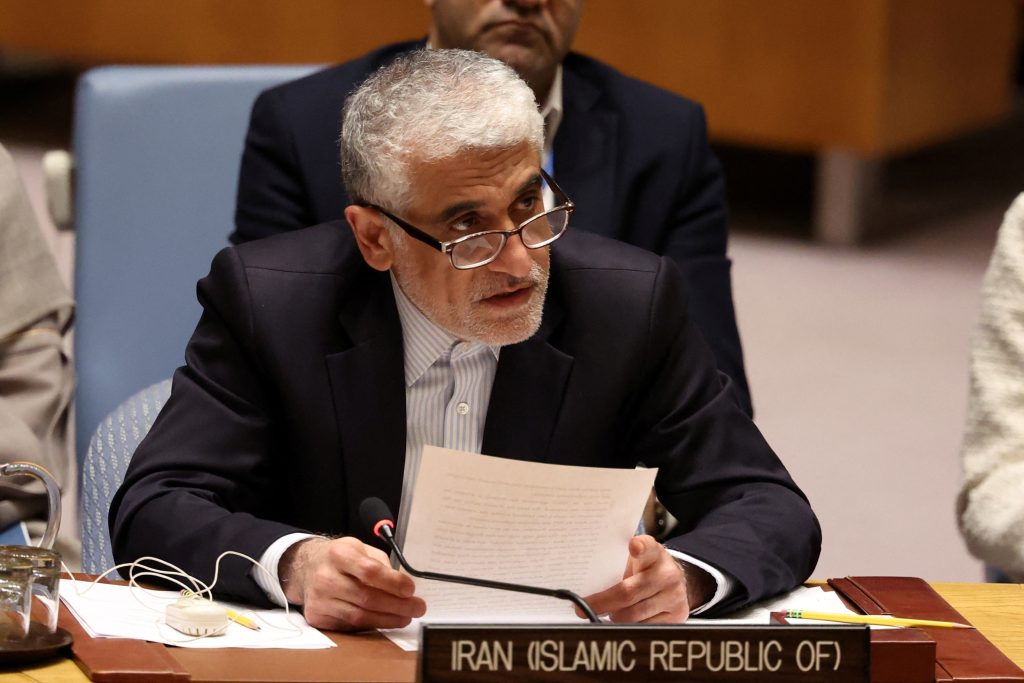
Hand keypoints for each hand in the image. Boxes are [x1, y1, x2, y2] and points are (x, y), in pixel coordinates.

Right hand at [278, 536, 425, 630]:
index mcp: (339, 554)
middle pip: (367, 598)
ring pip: (360, 616)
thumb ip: (381, 563)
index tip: (411, 589)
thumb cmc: (339, 558)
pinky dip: (371, 625)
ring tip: (406, 617)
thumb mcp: (360, 548)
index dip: (393, 583)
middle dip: (398, 606)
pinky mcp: (317, 617)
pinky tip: (385, 621)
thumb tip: (404, 586)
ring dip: (388, 619)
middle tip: (417, 608)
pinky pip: (350, 625)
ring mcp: (319, 599)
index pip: (369, 571)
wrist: (305, 568)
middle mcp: (325, 577)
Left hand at [582, 535, 696, 622]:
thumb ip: (617, 565)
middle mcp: (667, 573)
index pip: (647, 547)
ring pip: (634, 615)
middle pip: (628, 592)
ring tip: (607, 613)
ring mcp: (674, 595)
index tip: (633, 546)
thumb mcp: (634, 561)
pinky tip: (624, 621)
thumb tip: (585, 582)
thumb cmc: (644, 570)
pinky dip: (629, 627)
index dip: (640, 547)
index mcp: (654, 553)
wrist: (674, 581)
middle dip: (602, 603)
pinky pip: (644, 628)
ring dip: (615, 617)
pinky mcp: (678, 615)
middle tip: (582, 608)